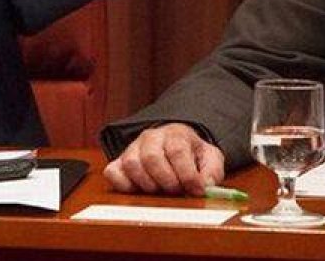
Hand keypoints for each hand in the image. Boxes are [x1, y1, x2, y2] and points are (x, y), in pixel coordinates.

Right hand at [103, 123, 225, 195]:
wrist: (173, 143)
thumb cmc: (191, 154)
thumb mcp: (210, 158)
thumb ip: (212, 171)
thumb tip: (205, 185)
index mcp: (175, 134)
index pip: (177, 150)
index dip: (187, 174)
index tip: (196, 190)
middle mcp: (150, 138)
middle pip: (152, 158)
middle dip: (167, 181)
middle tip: (177, 191)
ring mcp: (132, 149)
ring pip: (132, 164)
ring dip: (148, 184)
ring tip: (160, 190)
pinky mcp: (118, 162)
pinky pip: (112, 172)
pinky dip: (123, 184)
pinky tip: (139, 189)